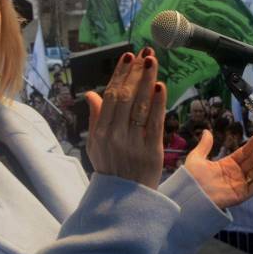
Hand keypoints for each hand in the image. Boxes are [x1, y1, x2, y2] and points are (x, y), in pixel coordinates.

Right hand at [84, 49, 164, 187]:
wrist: (124, 200)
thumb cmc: (110, 169)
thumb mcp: (95, 145)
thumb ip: (96, 118)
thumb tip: (91, 93)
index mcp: (100, 133)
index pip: (111, 97)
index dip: (120, 75)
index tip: (127, 57)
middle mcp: (115, 136)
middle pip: (126, 97)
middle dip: (135, 72)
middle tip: (144, 52)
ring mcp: (133, 144)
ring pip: (141, 106)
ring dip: (148, 81)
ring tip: (153, 61)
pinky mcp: (152, 151)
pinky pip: (155, 123)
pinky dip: (159, 103)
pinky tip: (161, 86)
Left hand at [184, 129, 252, 208]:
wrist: (189, 194)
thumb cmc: (191, 178)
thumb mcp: (197, 157)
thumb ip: (205, 145)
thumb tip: (206, 131)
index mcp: (226, 166)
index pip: (243, 154)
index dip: (251, 145)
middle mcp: (234, 175)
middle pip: (252, 162)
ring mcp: (239, 185)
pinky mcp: (241, 194)